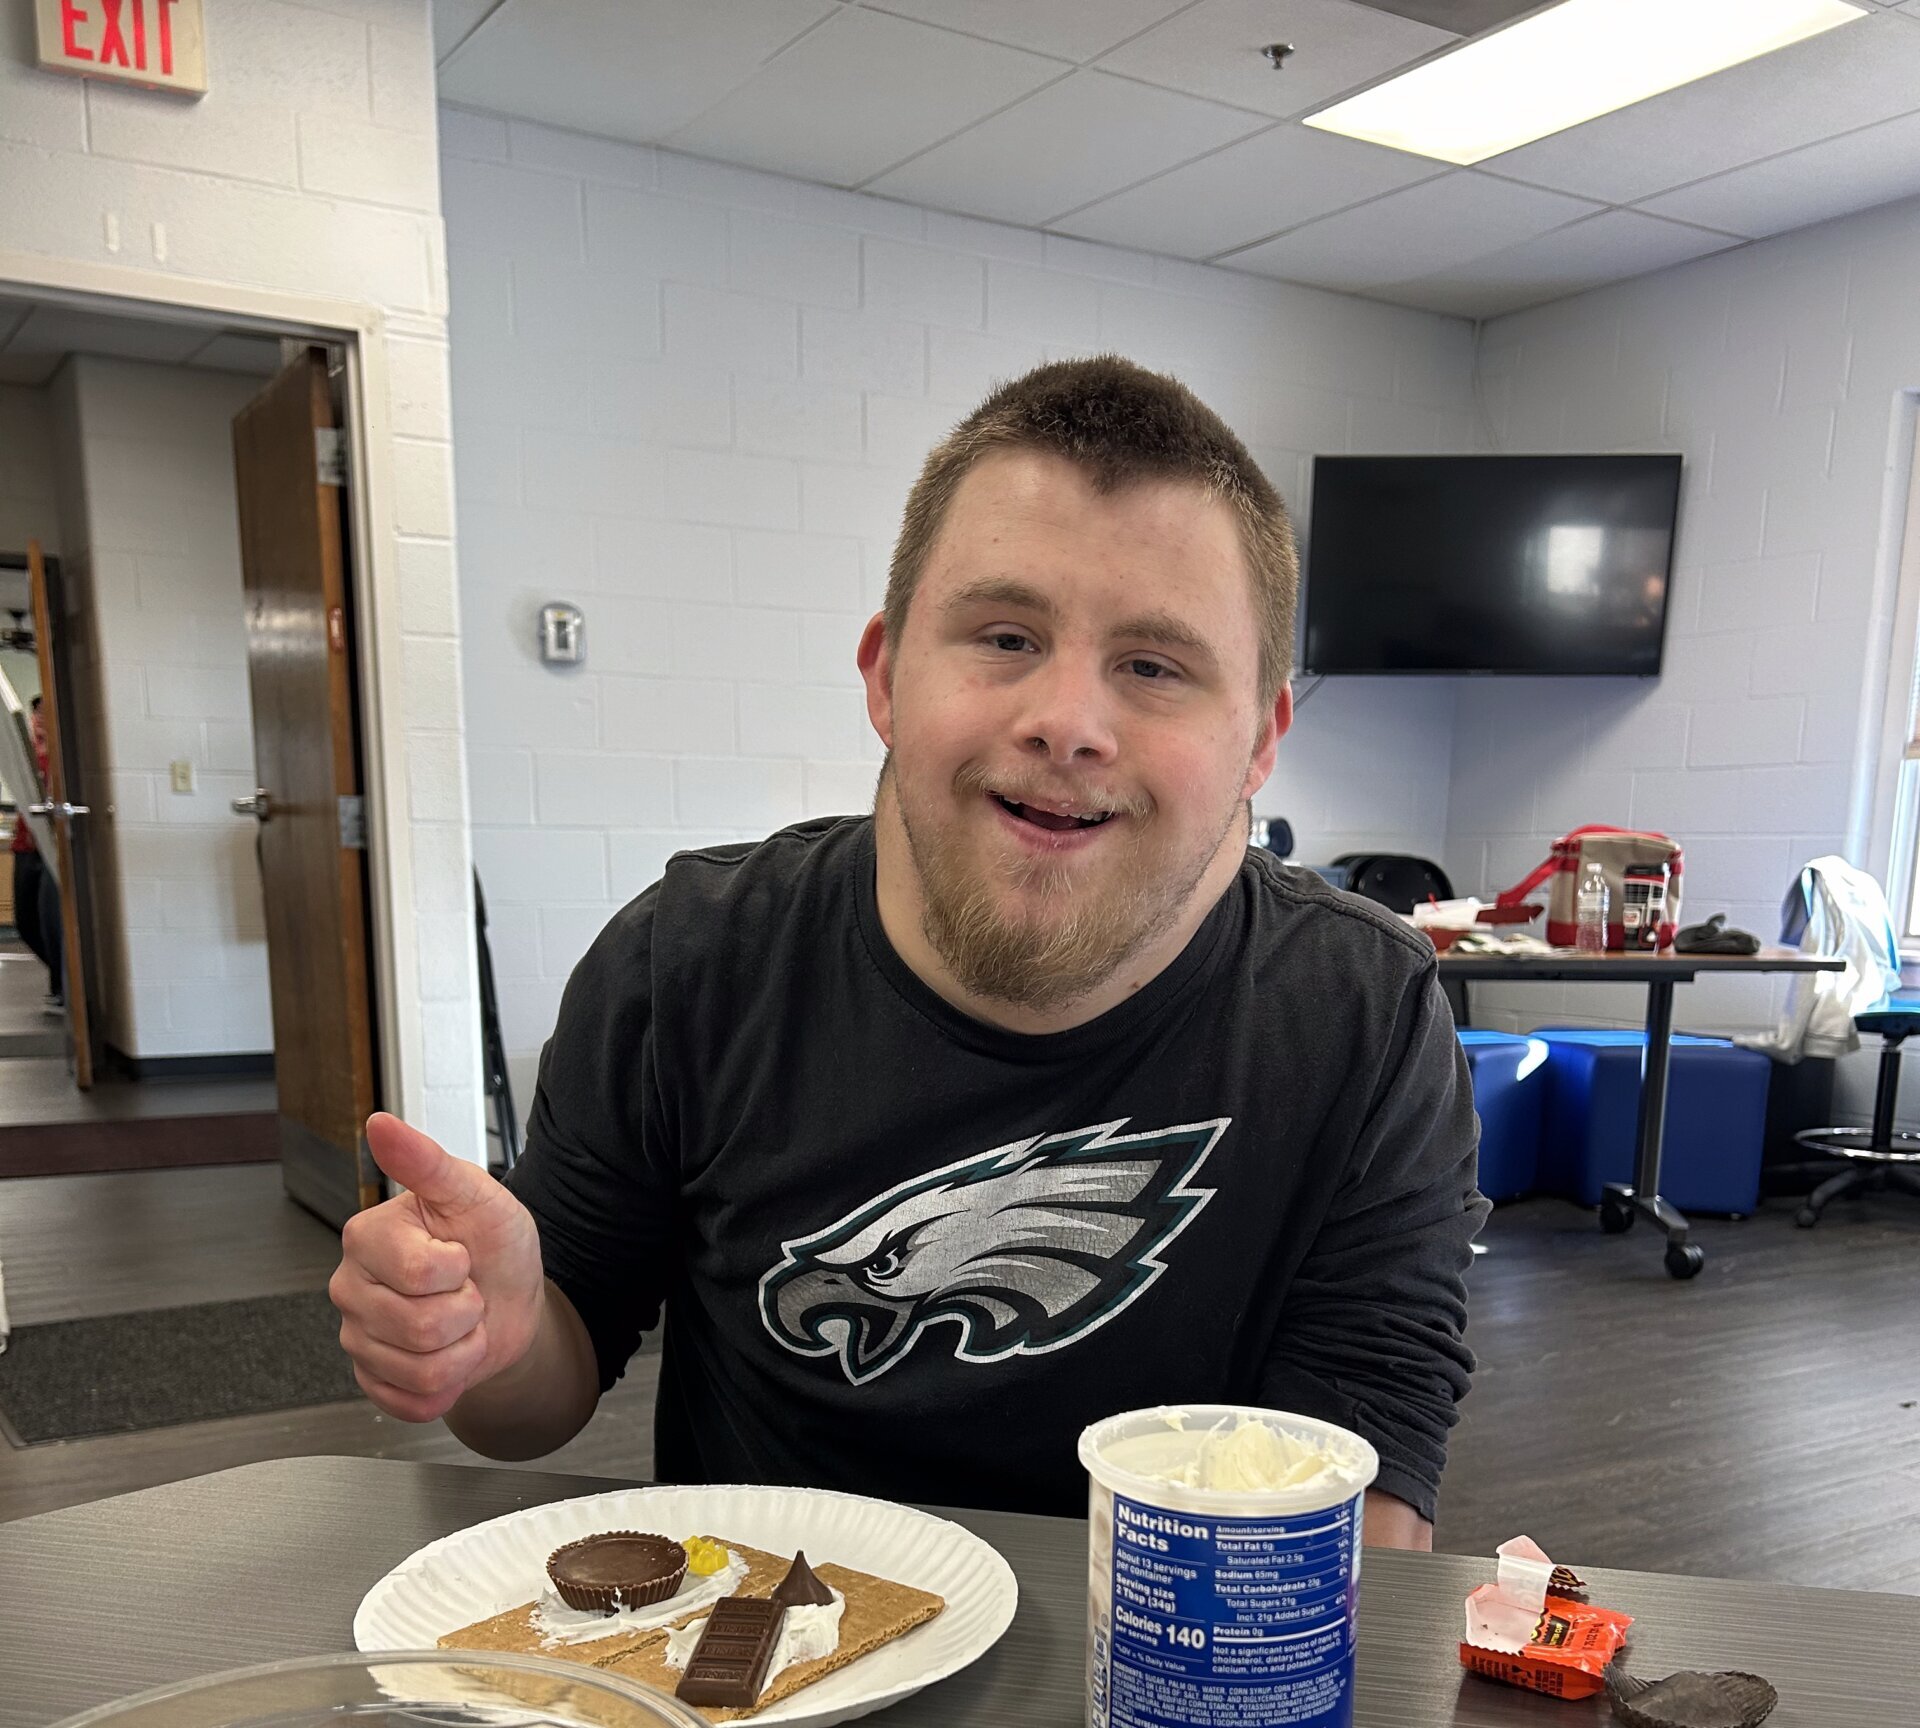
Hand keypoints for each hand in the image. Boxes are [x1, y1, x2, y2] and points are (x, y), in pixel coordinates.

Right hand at [330, 1113, 544, 1421]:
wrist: (511, 1298)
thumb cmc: (492, 1243)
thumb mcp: (475, 1193)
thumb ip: (426, 1161)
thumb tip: (381, 1124)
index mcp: (368, 1237)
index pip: (416, 1272)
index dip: (458, 1268)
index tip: (461, 1252)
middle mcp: (351, 1288)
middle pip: (418, 1326)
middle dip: (466, 1311)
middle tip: (463, 1289)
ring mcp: (358, 1338)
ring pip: (422, 1369)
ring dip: (463, 1348)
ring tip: (460, 1320)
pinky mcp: (373, 1380)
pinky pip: (413, 1402)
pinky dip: (451, 1384)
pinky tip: (449, 1353)